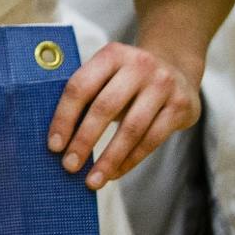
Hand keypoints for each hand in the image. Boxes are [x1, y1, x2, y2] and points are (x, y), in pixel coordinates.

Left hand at [46, 41, 199, 189]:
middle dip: (84, 141)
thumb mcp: (107, 74)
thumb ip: (86, 96)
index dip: (64, 118)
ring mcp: (163, 85)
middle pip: (105, 108)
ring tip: (92, 180)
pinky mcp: (180, 106)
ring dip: (108, 159)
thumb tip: (57, 138)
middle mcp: (139, 65)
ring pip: (131, 129)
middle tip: (69, 166)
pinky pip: (152, 139)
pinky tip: (115, 173)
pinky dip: (130, 160)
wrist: (177, 69)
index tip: (54, 145)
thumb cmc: (127, 79)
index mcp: (111, 54)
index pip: (80, 87)